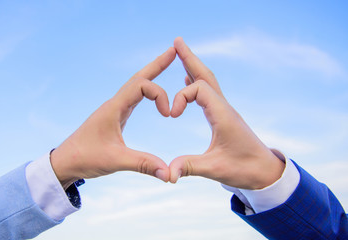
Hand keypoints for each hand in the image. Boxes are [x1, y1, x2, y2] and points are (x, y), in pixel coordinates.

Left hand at [50, 47, 175, 188]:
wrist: (65, 162)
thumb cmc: (85, 158)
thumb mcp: (115, 161)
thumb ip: (143, 164)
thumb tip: (169, 174)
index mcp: (114, 107)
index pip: (141, 85)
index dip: (159, 94)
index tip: (167, 115)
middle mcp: (114, 104)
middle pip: (139, 77)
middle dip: (157, 64)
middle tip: (173, 51)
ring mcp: (114, 109)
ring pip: (136, 86)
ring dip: (152, 75)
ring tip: (166, 64)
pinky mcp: (115, 117)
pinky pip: (133, 98)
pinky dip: (146, 91)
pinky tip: (151, 93)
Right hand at [169, 37, 283, 189]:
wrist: (265, 170)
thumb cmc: (244, 169)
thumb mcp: (216, 169)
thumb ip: (190, 167)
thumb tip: (167, 175)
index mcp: (222, 115)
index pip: (198, 89)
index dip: (181, 97)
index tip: (172, 115)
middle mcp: (224, 107)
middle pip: (206, 76)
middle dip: (190, 58)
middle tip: (177, 41)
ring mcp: (225, 110)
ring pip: (208, 82)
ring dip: (194, 67)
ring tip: (182, 54)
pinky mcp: (224, 116)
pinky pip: (209, 93)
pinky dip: (197, 82)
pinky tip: (190, 78)